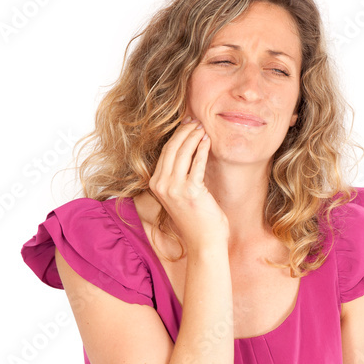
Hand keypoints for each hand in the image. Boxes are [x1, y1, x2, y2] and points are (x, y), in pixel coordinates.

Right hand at [148, 118, 228, 250]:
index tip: (187, 125)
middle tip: (196, 122)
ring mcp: (175, 189)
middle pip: (172, 149)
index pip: (165, 153)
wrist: (204, 242)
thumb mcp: (180, 196)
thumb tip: (187, 153)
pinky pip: (197, 164)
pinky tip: (208, 141)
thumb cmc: (196, 220)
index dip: (176, 136)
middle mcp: (161, 186)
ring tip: (203, 128)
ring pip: (183, 153)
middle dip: (185, 132)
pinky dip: (202, 150)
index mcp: (156, 185)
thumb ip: (178, 178)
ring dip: (194, 137)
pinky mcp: (191, 191)